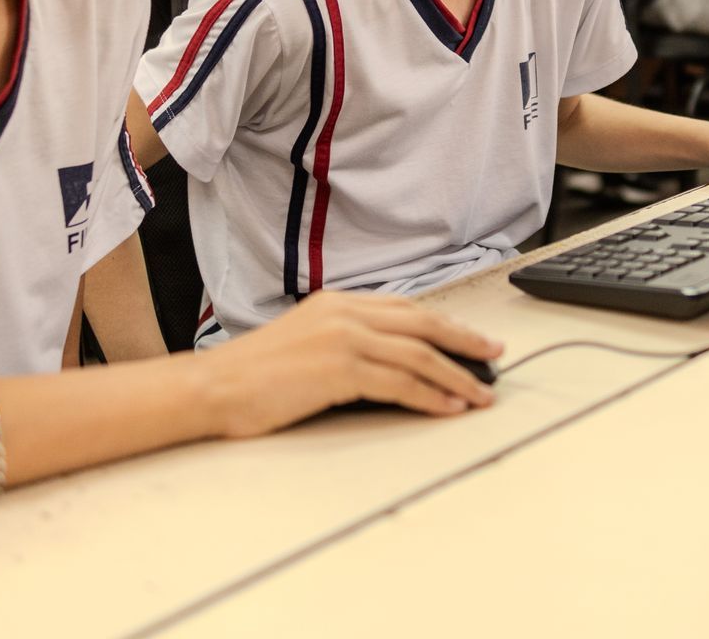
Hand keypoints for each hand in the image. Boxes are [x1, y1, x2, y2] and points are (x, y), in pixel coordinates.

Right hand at [195, 292, 501, 436]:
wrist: (214, 387)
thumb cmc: (253, 374)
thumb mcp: (305, 340)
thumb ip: (344, 339)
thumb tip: (389, 360)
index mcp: (337, 302)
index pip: (406, 308)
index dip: (444, 323)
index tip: (470, 338)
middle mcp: (345, 313)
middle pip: (421, 324)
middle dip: (463, 341)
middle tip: (494, 356)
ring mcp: (343, 338)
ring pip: (418, 355)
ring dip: (456, 376)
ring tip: (481, 393)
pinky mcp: (340, 369)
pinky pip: (399, 383)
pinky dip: (430, 396)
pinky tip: (449, 407)